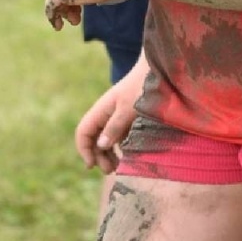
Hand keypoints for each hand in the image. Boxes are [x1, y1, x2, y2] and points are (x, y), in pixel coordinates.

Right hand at [76, 56, 148, 172]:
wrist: (158, 70)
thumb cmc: (143, 87)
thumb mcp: (129, 109)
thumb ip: (115, 126)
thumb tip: (101, 146)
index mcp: (101, 110)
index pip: (83, 132)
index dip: (84, 150)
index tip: (92, 166)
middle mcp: (106, 113)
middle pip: (93, 138)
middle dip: (97, 156)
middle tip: (110, 170)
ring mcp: (117, 115)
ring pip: (106, 138)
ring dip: (108, 154)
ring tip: (117, 167)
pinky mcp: (129, 117)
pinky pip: (119, 135)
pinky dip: (119, 147)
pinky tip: (128, 155)